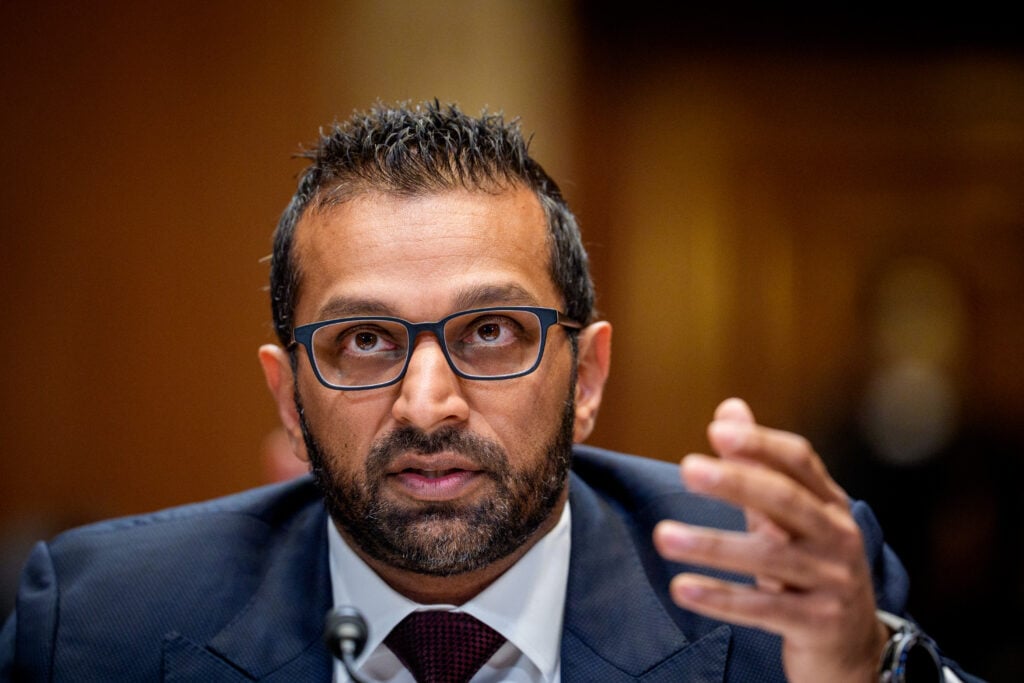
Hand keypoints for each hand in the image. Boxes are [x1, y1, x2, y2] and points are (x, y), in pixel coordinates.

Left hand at [652, 398, 888, 681]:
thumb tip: (729, 408)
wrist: (854, 646)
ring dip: (712, 545)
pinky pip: (765, 608)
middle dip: (737, 482)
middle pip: (786, 501)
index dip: (760, 444)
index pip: (798, 461)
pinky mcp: (818, 623)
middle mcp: (837, 536)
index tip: (716, 430)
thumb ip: (758, 465)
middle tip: (687, 468)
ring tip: (663, 536)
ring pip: (771, 557)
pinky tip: (682, 588)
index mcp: (828, 503)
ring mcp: (832, 580)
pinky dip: (721, 598)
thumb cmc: (810, 567)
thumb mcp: (788, 514)